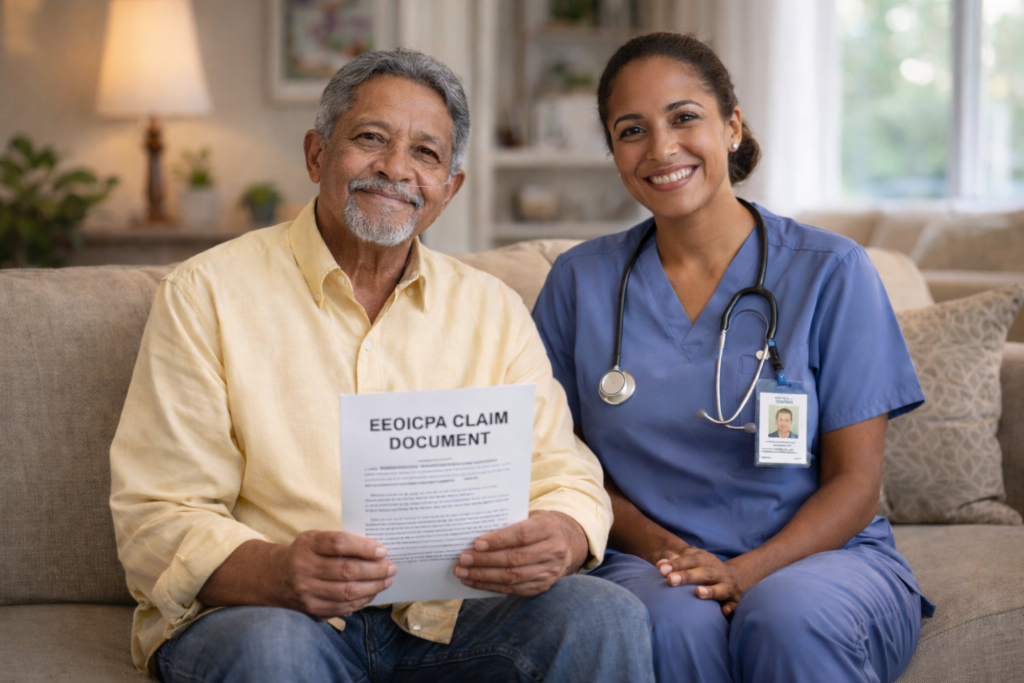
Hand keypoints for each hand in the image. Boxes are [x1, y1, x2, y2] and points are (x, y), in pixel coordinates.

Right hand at [267, 531, 395, 619]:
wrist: (272, 577)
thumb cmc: (303, 554)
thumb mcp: (315, 539)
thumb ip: (340, 543)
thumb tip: (376, 553)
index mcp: (307, 544)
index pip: (339, 543)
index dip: (364, 547)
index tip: (382, 550)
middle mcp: (304, 568)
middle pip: (346, 570)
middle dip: (375, 570)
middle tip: (391, 567)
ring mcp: (306, 592)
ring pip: (347, 592)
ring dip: (372, 587)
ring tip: (386, 580)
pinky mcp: (311, 610)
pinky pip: (342, 607)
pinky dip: (361, 601)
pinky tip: (372, 593)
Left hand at [454, 510, 588, 595]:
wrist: (567, 544)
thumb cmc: (539, 526)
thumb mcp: (531, 515)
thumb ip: (510, 522)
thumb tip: (477, 531)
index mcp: (549, 527)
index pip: (522, 535)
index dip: (499, 540)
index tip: (477, 544)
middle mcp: (553, 550)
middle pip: (515, 558)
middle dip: (486, 560)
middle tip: (463, 560)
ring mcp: (550, 571)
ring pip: (513, 577)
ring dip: (484, 576)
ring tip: (463, 573)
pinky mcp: (543, 586)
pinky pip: (514, 589)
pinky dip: (492, 586)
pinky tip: (475, 582)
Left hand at [657, 547, 747, 616]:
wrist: (735, 578)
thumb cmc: (705, 570)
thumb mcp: (693, 562)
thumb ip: (677, 561)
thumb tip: (660, 564)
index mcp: (707, 560)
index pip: (692, 559)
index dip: (677, 563)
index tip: (661, 569)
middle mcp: (719, 572)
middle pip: (704, 572)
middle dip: (687, 576)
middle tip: (670, 580)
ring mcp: (728, 586)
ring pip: (721, 588)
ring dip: (711, 591)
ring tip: (697, 593)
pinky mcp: (735, 600)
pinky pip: (734, 605)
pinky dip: (731, 608)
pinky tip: (724, 611)